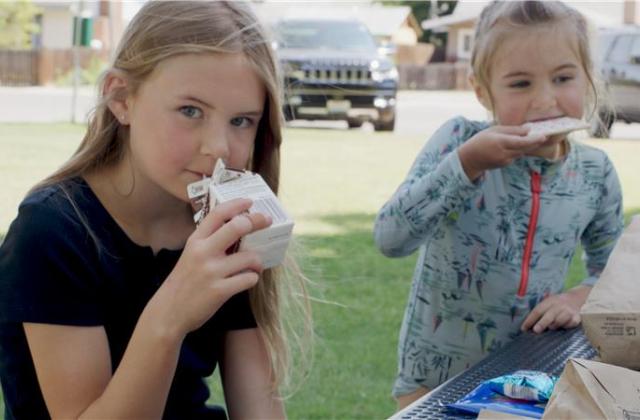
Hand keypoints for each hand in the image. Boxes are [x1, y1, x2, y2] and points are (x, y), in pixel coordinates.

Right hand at [147, 198, 271, 339]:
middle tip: (267, 221)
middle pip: (238, 227)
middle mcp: (203, 252)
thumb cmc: (184, 281)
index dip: (237, 204)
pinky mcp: (220, 291)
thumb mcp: (190, 254)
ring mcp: (212, 272)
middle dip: (257, 221)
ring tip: (255, 265)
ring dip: (258, 261)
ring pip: (250, 257)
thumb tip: (239, 229)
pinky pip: (249, 279)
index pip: (218, 213)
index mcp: (195, 241)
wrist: (168, 312)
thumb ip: (209, 242)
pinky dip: (252, 278)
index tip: (250, 202)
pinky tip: (247, 279)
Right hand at [458, 125, 547, 179]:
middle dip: (535, 143)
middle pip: (525, 148)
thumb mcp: (494, 130)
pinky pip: (516, 156)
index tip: (544, 136)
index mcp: (500, 142)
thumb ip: (512, 130)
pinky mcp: (505, 165)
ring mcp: (505, 161)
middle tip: (545, 136)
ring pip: (521, 152)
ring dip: (527, 146)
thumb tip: (528, 129)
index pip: (521, 142)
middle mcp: (504, 153)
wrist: (470, 159)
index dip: (534, 140)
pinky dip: (518, 150)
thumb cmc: (480, 140)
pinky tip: (513, 146)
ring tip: (532, 138)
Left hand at [521, 286, 591, 333]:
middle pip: (549, 315)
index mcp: (549, 302)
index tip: (524, 328)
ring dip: (554, 325)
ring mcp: (568, 311)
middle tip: (536, 330)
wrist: (576, 298)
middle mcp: (559, 305)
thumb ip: (540, 313)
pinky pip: (570, 324)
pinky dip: (566, 326)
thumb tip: (527, 327)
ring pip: (560, 320)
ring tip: (551, 327)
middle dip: (542, 323)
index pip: (537, 311)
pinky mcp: (577, 317)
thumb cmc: (557, 304)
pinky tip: (564, 325)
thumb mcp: (548, 303)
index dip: (530, 320)